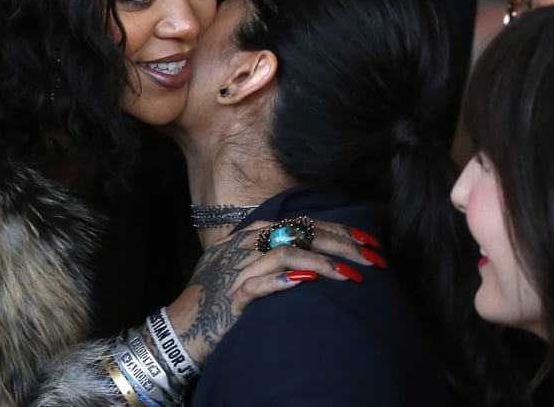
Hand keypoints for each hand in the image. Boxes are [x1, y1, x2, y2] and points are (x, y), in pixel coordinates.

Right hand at [164, 218, 383, 364]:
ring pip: (284, 253)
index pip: (300, 224)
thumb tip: (312, 254)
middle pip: (298, 233)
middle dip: (340, 243)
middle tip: (372, 257)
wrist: (180, 329)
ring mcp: (235, 270)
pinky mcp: (231, 297)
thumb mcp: (241, 270)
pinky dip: (284, 282)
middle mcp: (243, 247)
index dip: (336, 230)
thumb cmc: (216, 302)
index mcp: (248, 237)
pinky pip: (259, 284)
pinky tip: (309, 283)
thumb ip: (270, 256)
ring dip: (322, 263)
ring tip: (352, 275)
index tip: (368, 241)